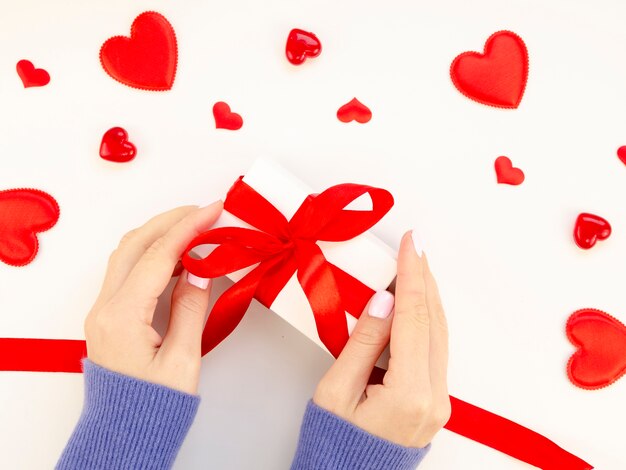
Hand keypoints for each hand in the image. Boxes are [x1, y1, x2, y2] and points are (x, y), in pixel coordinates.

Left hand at [84, 202, 221, 394]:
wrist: (126, 434)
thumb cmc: (153, 407)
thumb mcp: (182, 360)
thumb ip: (191, 308)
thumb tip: (199, 269)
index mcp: (122, 317)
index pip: (158, 256)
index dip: (188, 228)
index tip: (213, 210)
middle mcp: (105, 308)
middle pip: (134, 244)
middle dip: (170, 220)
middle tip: (203, 211)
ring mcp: (103, 310)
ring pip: (128, 254)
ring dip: (160, 235)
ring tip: (195, 228)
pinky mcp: (110, 315)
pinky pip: (128, 272)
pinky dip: (153, 255)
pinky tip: (178, 257)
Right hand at [313, 230, 450, 447]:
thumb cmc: (334, 444)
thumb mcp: (336, 390)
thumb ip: (363, 342)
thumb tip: (384, 300)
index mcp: (409, 393)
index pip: (414, 318)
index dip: (412, 275)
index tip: (410, 244)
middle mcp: (434, 398)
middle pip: (434, 322)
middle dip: (424, 279)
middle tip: (414, 247)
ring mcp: (439, 402)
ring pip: (439, 335)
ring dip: (427, 298)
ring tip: (415, 267)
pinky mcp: (435, 402)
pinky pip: (435, 350)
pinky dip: (425, 321)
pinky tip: (415, 304)